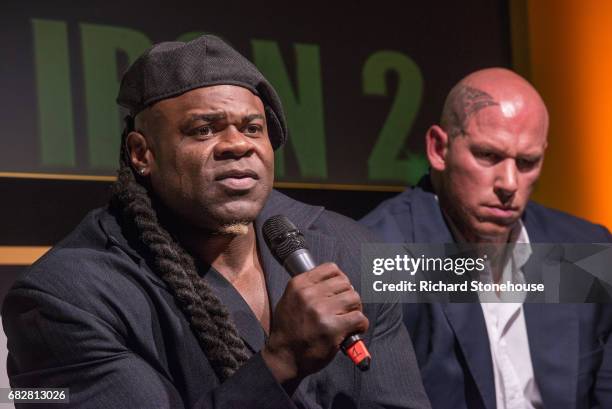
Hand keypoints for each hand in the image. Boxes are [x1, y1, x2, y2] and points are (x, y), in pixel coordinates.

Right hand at [261, 263, 368, 386]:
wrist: (284, 358)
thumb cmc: (288, 330)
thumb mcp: (289, 299)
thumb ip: (309, 288)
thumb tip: (335, 281)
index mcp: (299, 285)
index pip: (331, 269)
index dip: (340, 279)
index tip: (340, 290)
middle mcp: (309, 295)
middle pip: (345, 283)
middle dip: (348, 295)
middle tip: (345, 308)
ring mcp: (321, 311)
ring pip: (354, 298)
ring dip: (355, 309)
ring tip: (348, 319)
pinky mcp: (332, 328)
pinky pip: (359, 317)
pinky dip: (361, 325)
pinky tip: (353, 329)